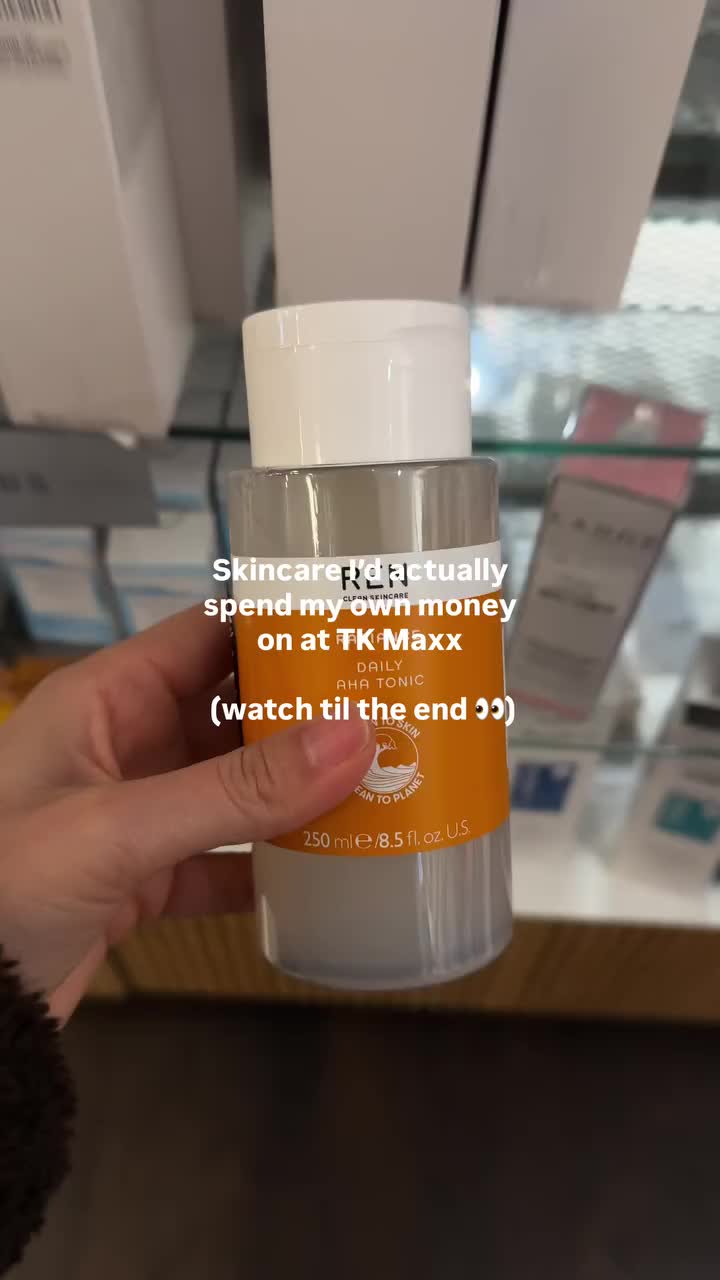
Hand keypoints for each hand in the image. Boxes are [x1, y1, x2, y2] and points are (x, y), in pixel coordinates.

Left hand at [0, 607, 374, 1020]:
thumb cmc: (3, 886)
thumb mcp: (119, 829)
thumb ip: (236, 790)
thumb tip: (357, 735)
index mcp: (105, 700)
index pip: (207, 635)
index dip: (280, 628)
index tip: (362, 632)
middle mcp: (123, 747)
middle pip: (233, 713)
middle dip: (307, 716)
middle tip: (396, 712)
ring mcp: (134, 816)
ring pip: (235, 790)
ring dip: (298, 793)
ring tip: (384, 784)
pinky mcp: (140, 882)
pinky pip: (221, 861)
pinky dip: (269, 868)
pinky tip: (329, 871)